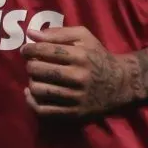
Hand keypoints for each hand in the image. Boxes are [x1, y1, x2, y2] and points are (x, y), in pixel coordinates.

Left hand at [20, 26, 135, 118]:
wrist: (122, 84)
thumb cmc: (98, 56)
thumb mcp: (84, 37)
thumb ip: (58, 33)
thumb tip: (31, 34)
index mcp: (80, 55)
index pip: (44, 50)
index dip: (29, 49)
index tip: (26, 50)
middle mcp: (78, 77)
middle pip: (38, 70)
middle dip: (30, 65)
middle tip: (32, 63)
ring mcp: (76, 97)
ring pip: (38, 90)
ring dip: (31, 82)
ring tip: (35, 77)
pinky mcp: (74, 113)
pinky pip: (44, 110)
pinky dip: (32, 102)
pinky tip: (31, 93)